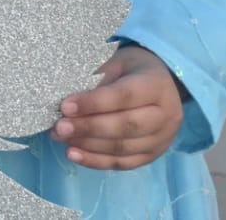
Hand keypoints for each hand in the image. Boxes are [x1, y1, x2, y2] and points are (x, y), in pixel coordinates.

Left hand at [53, 44, 183, 169]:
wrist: (163, 84)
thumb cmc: (133, 69)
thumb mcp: (116, 62)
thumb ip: (97, 78)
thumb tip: (65, 98)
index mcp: (156, 86)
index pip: (124, 96)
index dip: (94, 103)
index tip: (65, 106)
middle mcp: (166, 115)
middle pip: (126, 126)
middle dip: (89, 128)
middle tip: (59, 127)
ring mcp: (162, 139)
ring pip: (123, 148)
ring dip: (88, 145)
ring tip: (61, 138)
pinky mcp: (153, 155)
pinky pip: (124, 163)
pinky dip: (96, 161)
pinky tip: (74, 154)